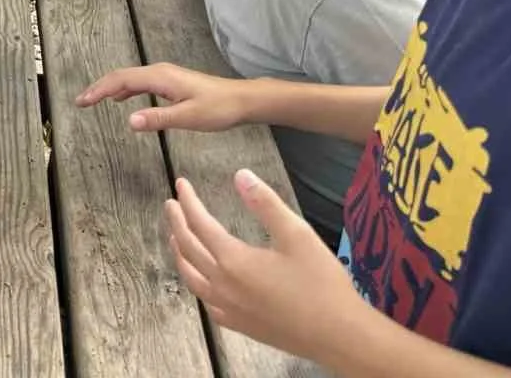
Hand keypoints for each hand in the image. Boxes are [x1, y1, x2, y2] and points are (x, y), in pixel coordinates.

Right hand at [75, 62, 250, 132]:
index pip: (121, 80)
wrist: (242, 101)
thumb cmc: (218, 108)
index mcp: (160, 77)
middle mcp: (159, 72)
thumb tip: (128, 120)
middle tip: (81, 102)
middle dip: (99, 87)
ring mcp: (165, 77)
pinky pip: (140, 83)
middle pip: (121, 76)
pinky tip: (121, 99)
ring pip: (130, 79)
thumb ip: (158, 118)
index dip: (99, 89)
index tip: (82, 101)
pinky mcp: (170, 84)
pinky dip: (124, 90)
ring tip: (94, 100)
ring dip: (110, 88)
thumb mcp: (188, 117)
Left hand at [166, 171, 364, 361]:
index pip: (200, 223)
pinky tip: (202, 281)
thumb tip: (240, 175)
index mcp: (233, 260)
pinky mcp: (240, 325)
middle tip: (171, 203)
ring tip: (175, 237)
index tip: (180, 183)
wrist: (339, 335)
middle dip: (176, 222)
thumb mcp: (297, 234)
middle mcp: (223, 285)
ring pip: (191, 277)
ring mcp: (228, 308)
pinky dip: (196, 284)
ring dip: (179, 253)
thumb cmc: (321, 283)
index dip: (188, 201)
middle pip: (188, 248)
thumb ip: (265, 203)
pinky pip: (206, 302)